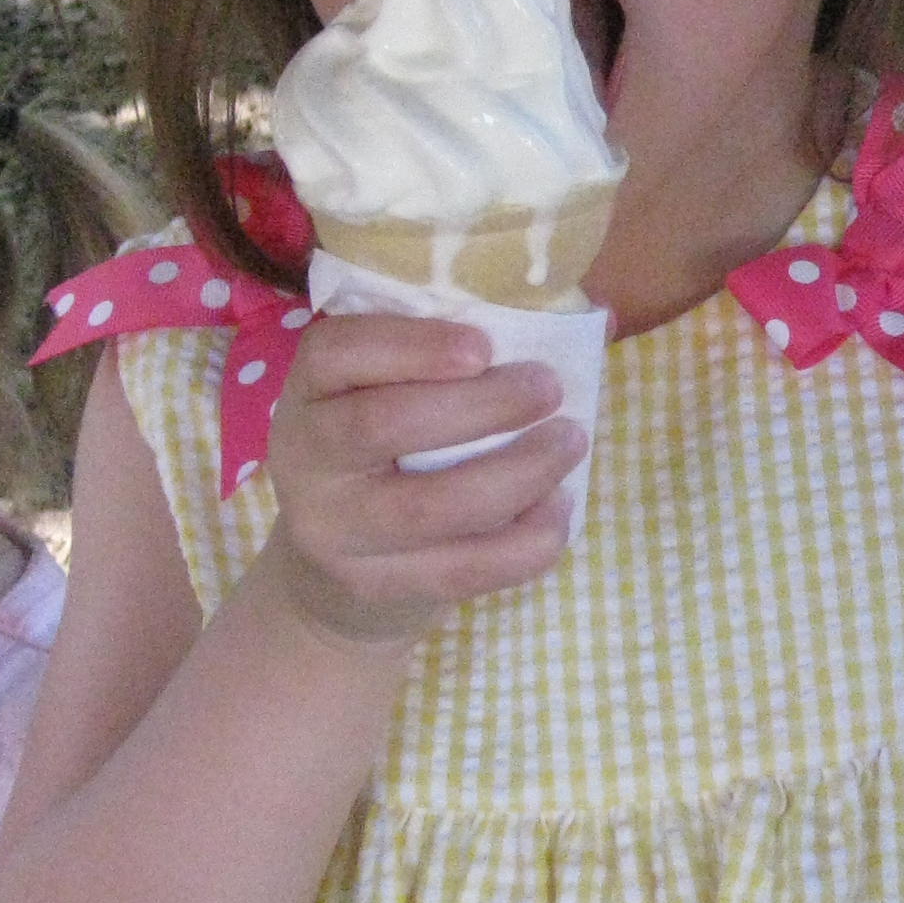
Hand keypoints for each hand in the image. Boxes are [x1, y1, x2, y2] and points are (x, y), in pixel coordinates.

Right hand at [256, 311, 585, 645]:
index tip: (484, 345)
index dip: (409, 345)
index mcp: (309, 391)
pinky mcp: (377, 586)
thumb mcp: (390, 396)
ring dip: (518, 472)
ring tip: (570, 443)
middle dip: (482, 405)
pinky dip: (525, 540)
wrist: (330, 579)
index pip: (335, 352)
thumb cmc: (386, 456)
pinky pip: (462, 568)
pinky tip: (559, 508)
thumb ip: (465, 353)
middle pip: (383, 425)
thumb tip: (599, 316)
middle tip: (549, 387)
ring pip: (430, 506)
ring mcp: (335, 531)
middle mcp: (305, 459)